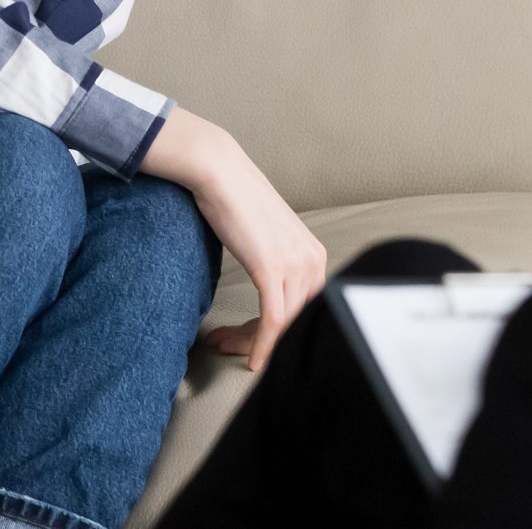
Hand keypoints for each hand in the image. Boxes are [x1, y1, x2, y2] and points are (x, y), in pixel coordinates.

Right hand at [145, 110, 325, 370]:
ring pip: (285, 325)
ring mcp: (295, 264)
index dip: (278, 331)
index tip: (250, 340)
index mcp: (313, 254)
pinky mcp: (273, 269)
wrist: (218, 170)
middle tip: (230, 345)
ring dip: (253, 343)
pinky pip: (273, 321)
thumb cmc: (233, 198)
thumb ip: (272, 260)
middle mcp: (313, 260)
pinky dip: (262, 346)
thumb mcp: (263, 235)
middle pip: (298, 320)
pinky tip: (250, 361)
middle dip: (264, 340)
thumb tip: (262, 285)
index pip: (305, 309)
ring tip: (224, 345)